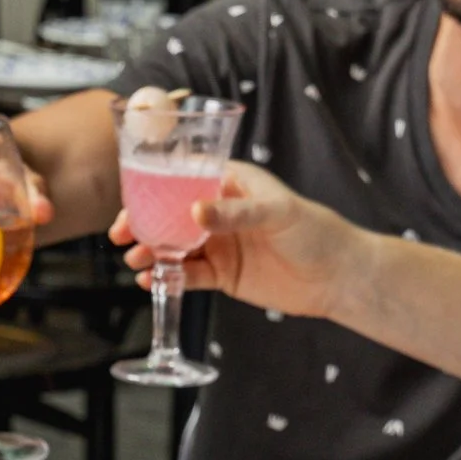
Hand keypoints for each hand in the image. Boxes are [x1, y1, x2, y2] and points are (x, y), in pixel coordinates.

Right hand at [109, 163, 358, 322]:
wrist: (338, 278)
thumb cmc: (316, 231)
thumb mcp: (278, 213)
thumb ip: (235, 213)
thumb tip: (194, 214)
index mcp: (230, 184)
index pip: (182, 178)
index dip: (152, 188)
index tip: (130, 201)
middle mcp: (218, 212)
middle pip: (168, 214)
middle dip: (141, 224)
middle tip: (122, 236)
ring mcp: (218, 244)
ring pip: (172, 246)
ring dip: (151, 253)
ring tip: (137, 262)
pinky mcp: (221, 275)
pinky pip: (186, 276)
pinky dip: (167, 279)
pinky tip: (153, 281)